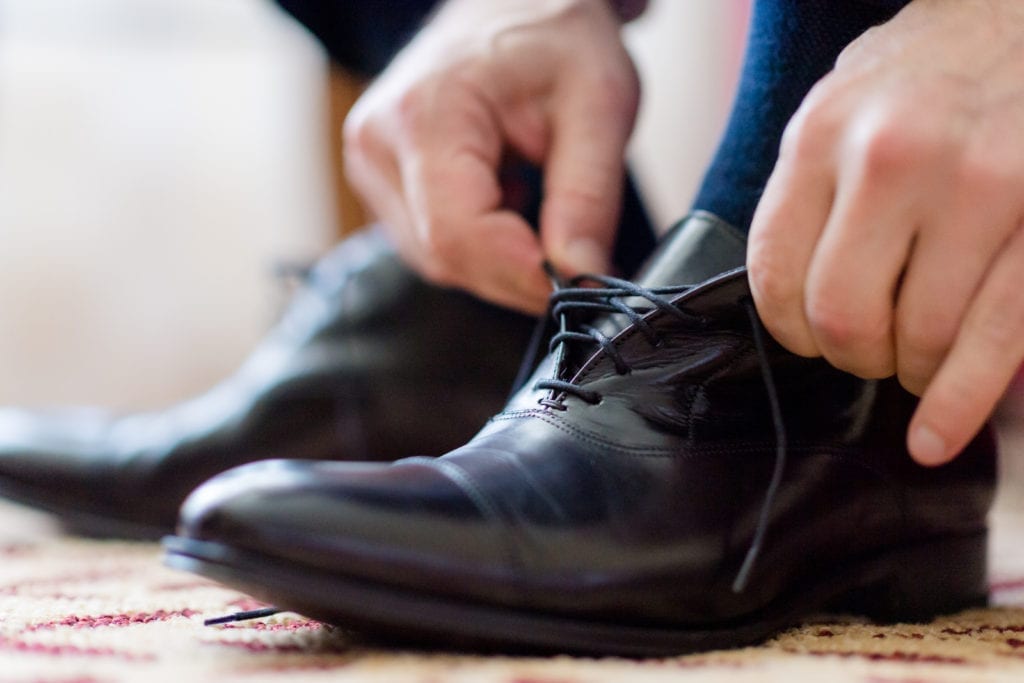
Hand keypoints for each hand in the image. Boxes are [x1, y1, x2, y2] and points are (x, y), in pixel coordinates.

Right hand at [343, 0, 640, 313]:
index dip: (523, 273)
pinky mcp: (380, 183)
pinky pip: (431, 247)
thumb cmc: (554, 36)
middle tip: (578, 256)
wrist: (511, 2)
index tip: (582, 280)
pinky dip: (481, 246)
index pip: (458, 235)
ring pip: (438, 261)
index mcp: (425, 115)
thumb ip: (589, 197)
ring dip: (502, 260)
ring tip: (539, 202)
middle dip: (519, 273)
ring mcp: (370, 166)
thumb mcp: (599, 104)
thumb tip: (583, 278)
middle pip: (446, 257)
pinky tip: (508, 202)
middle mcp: (377, 144)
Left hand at [747, 0, 1023, 465]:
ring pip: (917, 339)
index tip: (806, 335)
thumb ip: (809, 191)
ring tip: (914, 357)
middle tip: (866, 351)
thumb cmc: (933, 71)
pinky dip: (959, 407)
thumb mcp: (844, 105)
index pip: (774, 273)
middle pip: (842, 317)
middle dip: (850, 355)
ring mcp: (977, 189)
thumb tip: (785, 292)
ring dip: (909, 372)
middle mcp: (893, 158)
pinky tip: (937, 438)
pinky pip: (994, 342)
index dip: (787, 328)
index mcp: (823, 133)